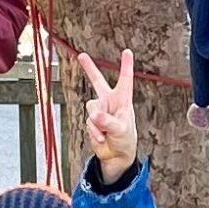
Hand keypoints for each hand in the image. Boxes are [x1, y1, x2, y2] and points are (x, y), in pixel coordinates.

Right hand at [79, 50, 139, 181]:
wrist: (116, 155)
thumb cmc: (125, 140)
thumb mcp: (120, 130)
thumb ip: (107, 121)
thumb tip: (95, 114)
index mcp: (123, 100)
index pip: (125, 79)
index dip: (126, 65)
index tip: (127, 51)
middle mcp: (110, 101)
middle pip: (97, 81)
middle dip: (89, 68)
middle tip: (81, 55)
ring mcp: (99, 110)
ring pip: (91, 108)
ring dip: (97, 122)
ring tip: (106, 133)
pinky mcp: (92, 120)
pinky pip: (88, 121)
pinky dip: (94, 131)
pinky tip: (102, 138)